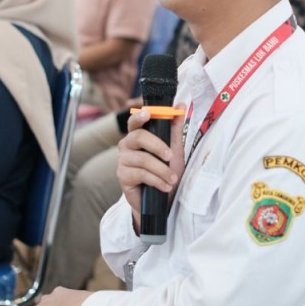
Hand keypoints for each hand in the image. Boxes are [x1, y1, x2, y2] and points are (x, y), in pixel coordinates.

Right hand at [116, 106, 184, 227]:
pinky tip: (165, 187)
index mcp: (137, 136)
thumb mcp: (174, 150)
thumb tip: (181, 105)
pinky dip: (157, 181)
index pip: (134, 122)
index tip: (148, 112)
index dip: (139, 116)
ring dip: (161, 170)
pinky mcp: (123, 176)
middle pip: (138, 137)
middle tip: (171, 157)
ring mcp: (123, 161)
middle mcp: (127, 145)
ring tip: (173, 179)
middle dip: (157, 146)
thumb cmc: (166, 172)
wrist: (162, 200)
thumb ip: (175, 129)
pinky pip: (140, 174)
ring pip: (142, 159)